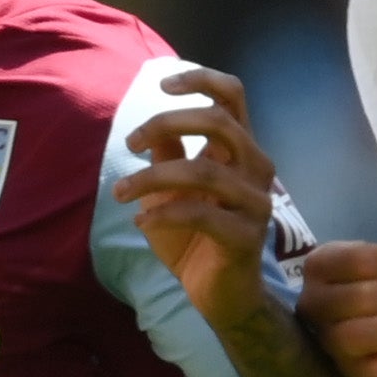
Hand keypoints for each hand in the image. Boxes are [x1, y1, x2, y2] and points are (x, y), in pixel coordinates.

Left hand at [110, 66, 279, 333]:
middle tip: (130, 142)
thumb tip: (151, 126)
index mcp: (239, 150)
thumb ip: (168, 155)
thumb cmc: (196, 239)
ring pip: (204, 170)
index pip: (232, 96)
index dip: (201, 80)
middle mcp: (255, 169)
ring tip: (120, 192)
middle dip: (168, 122)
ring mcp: (255, 202)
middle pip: (220, 122)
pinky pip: (201, 213)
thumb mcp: (171, 190)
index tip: (163, 85)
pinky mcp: (245, 236)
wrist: (220, 296)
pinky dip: (163, 213)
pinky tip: (141, 221)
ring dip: (151, 177)